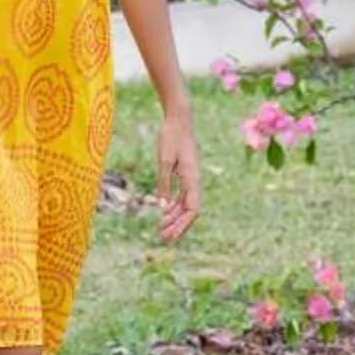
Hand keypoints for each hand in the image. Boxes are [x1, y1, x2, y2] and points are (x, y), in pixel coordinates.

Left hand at [154, 105, 199, 243]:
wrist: (178, 118)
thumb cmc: (171, 137)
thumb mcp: (164, 161)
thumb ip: (164, 184)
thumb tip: (162, 206)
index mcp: (192, 179)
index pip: (192, 210)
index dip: (182, 224)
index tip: (170, 235)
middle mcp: (194, 180)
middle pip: (190, 210)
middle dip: (177, 225)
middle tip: (162, 236)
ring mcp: (190, 176)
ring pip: (185, 203)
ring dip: (174, 216)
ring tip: (161, 226)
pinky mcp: (185, 172)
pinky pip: (181, 194)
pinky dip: (173, 204)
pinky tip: (164, 210)